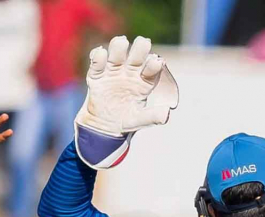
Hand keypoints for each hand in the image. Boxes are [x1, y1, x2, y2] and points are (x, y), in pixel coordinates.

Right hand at [74, 35, 178, 168]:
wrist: (103, 125)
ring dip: (119, 46)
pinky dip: (98, 56)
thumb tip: (166, 114)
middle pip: (137, 55)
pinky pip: (98, 61)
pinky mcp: (98, 74)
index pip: (152, 68)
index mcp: (144, 81)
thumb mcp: (139, 121)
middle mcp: (131, 72)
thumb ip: (152, 117)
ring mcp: (114, 71)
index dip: (154, 64)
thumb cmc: (126, 120)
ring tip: (121, 42)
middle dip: (140, 47)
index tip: (156, 62)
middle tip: (143, 43)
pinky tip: (100, 53)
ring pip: (118, 53)